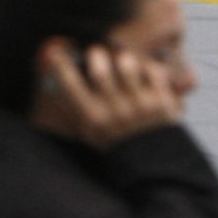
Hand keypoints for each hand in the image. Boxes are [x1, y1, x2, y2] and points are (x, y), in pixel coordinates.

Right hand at [36, 40, 183, 149]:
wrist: (153, 163)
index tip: (58, 55)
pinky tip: (144, 74)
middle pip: (100, 70)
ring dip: (123, 59)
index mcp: (94, 121)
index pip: (71, 86)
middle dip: (96, 56)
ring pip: (127, 64)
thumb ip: (75, 109)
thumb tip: (55, 81)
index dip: (61, 66)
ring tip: (123, 64)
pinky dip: (148, 67)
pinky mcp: (162, 100)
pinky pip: (153, 70)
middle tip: (97, 54)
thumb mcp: (91, 133)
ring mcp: (140, 105)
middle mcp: (116, 112)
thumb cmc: (118, 145)